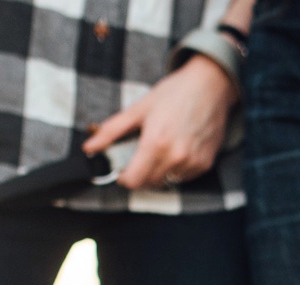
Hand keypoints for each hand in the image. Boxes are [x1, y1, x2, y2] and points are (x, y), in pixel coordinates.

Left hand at [83, 54, 237, 190]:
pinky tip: (177, 149)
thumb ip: (111, 131)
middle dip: (141, 174)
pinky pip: (183, 178)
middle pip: (148, 184)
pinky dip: (176, 170)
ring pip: (166, 182)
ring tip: (161, 150)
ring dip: (159, 173)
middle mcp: (175, 157)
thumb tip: (88, 148)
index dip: (124, 178)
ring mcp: (192, 162)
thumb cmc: (174, 93)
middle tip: (141, 155)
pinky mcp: (205, 164)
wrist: (210, 85)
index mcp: (155, 143)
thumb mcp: (139, 109)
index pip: (133, 181)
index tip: (123, 169)